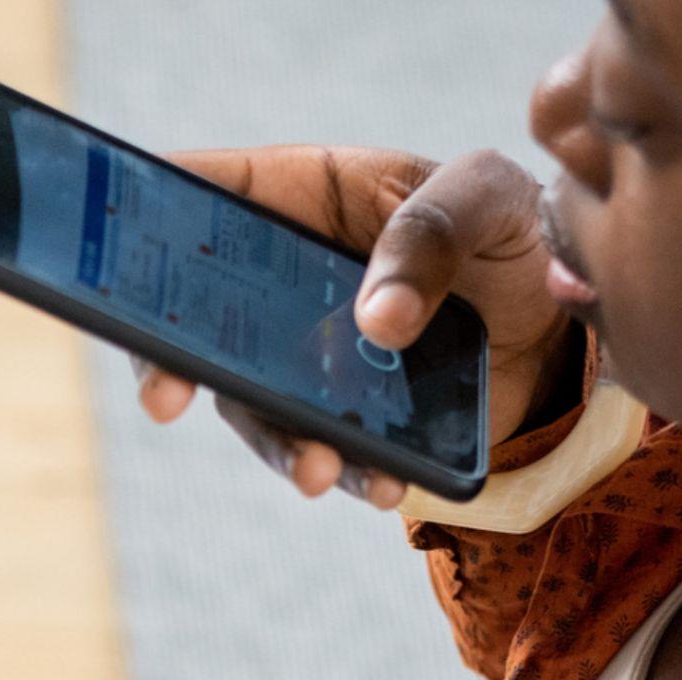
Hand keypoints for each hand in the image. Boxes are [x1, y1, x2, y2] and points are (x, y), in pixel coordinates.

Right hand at [136, 147, 577, 507]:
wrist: (553, 329)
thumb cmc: (507, 234)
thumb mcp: (489, 199)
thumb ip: (432, 234)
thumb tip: (374, 319)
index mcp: (296, 197)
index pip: (199, 194)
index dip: (147, 219)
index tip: (127, 264)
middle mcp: (276, 284)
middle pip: (192, 317)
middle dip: (168, 360)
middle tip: (164, 394)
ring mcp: (296, 360)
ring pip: (253, 404)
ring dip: (278, 442)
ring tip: (314, 468)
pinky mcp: (334, 421)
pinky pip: (321, 452)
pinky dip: (349, 474)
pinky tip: (382, 482)